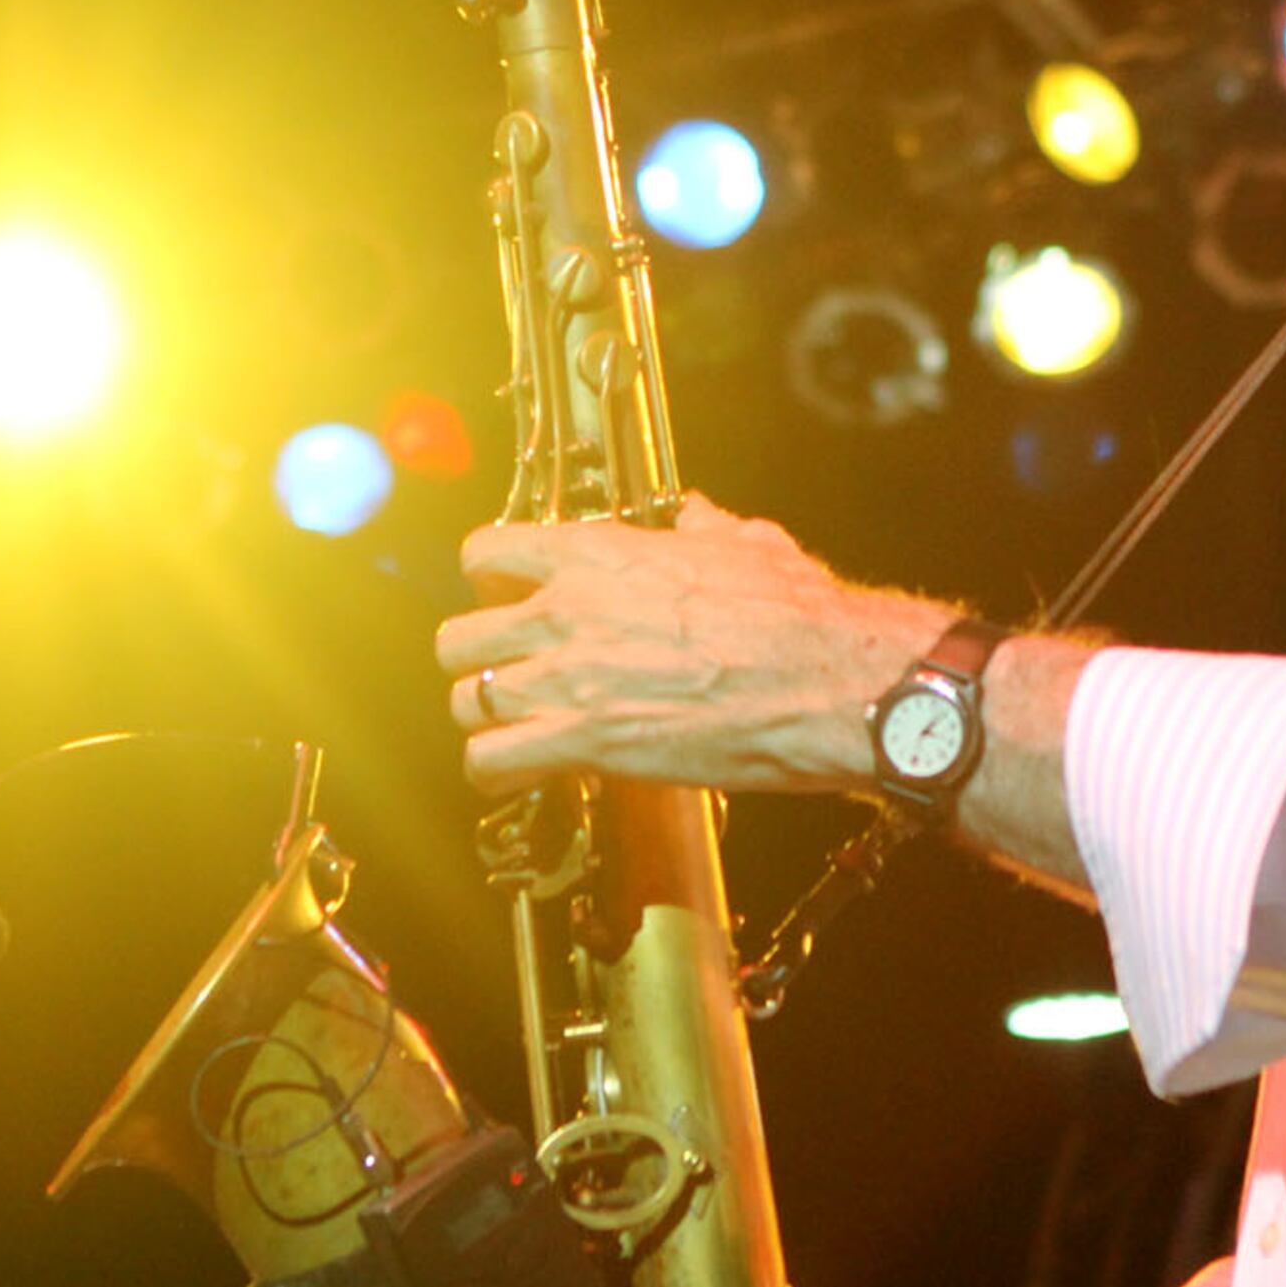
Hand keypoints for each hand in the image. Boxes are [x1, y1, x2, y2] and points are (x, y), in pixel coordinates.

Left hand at [436, 497, 948, 795]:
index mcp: (598, 554)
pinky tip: (517, 773)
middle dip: (478, 659)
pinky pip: (490, 760)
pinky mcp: (583, 741)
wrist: (825, 678)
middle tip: (509, 673)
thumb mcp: (747, 542)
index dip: (488, 580)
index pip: (486, 553)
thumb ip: (704, 525)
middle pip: (459, 637)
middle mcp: (566, 611)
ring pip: (466, 701)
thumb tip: (695, 514)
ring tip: (514, 730)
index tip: (503, 598)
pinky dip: (494, 771)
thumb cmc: (794, 614)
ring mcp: (567, 678)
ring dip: (486, 719)